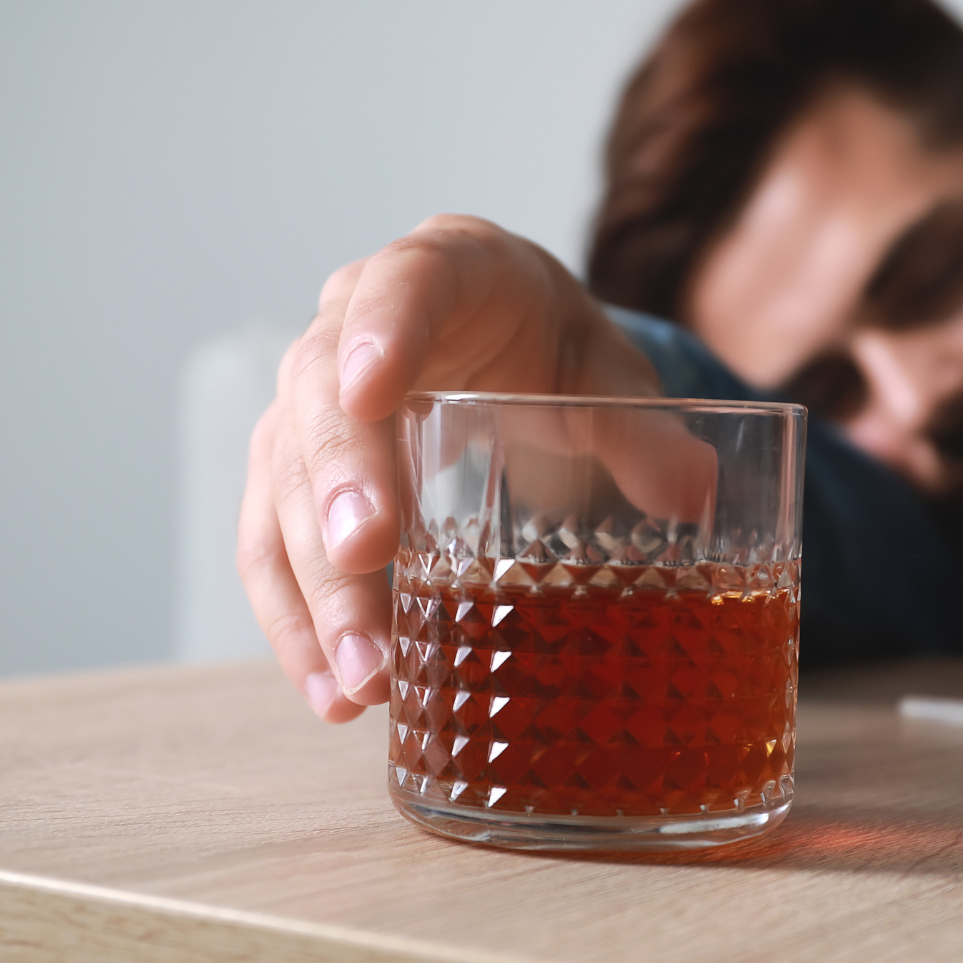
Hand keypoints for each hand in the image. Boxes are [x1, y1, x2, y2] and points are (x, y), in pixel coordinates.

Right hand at [238, 216, 661, 720]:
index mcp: (443, 270)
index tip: (372, 393)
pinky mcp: (293, 475)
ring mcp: (309, 403)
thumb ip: (642, 430)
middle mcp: (351, 326)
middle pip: (322, 401)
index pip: (402, 284)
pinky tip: (333, 692)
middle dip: (340, 488)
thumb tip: (692, 489)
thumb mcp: (607, 380)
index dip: (381, 333)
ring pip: (284, 486)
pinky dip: (298, 621)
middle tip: (366, 560)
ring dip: (316, 586)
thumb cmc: (555, 354)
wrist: (509, 355)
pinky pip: (270, 546)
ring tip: (360, 679)